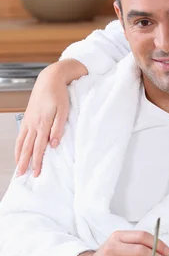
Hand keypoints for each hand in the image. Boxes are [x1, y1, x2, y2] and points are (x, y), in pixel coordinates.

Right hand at [15, 59, 86, 176]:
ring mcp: (29, 121)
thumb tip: (54, 145)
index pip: (39, 148)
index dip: (37, 162)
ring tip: (18, 168)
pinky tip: (19, 151)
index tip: (36, 174)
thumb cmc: (59, 95)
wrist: (49, 79)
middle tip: (22, 176)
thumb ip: (58, 129)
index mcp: (43, 124)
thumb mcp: (63, 111)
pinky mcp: (28, 118)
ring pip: (21, 142)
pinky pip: (21, 135)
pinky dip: (18, 146)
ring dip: (19, 156)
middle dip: (25, 163)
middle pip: (27, 148)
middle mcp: (33, 124)